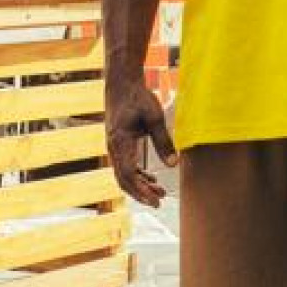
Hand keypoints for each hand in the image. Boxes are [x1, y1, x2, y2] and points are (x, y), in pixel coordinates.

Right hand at [105, 79, 177, 208]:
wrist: (122, 83)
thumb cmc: (138, 98)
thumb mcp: (155, 118)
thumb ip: (163, 141)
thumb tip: (173, 165)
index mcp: (120, 142)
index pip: (128, 174)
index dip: (141, 190)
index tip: (155, 200)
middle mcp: (113, 148)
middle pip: (124, 179)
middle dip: (141, 193)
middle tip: (159, 203)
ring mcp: (115, 147)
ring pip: (125, 174)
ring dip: (141, 185)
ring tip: (160, 192)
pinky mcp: (119, 144)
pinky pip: (126, 165)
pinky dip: (138, 174)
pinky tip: (151, 178)